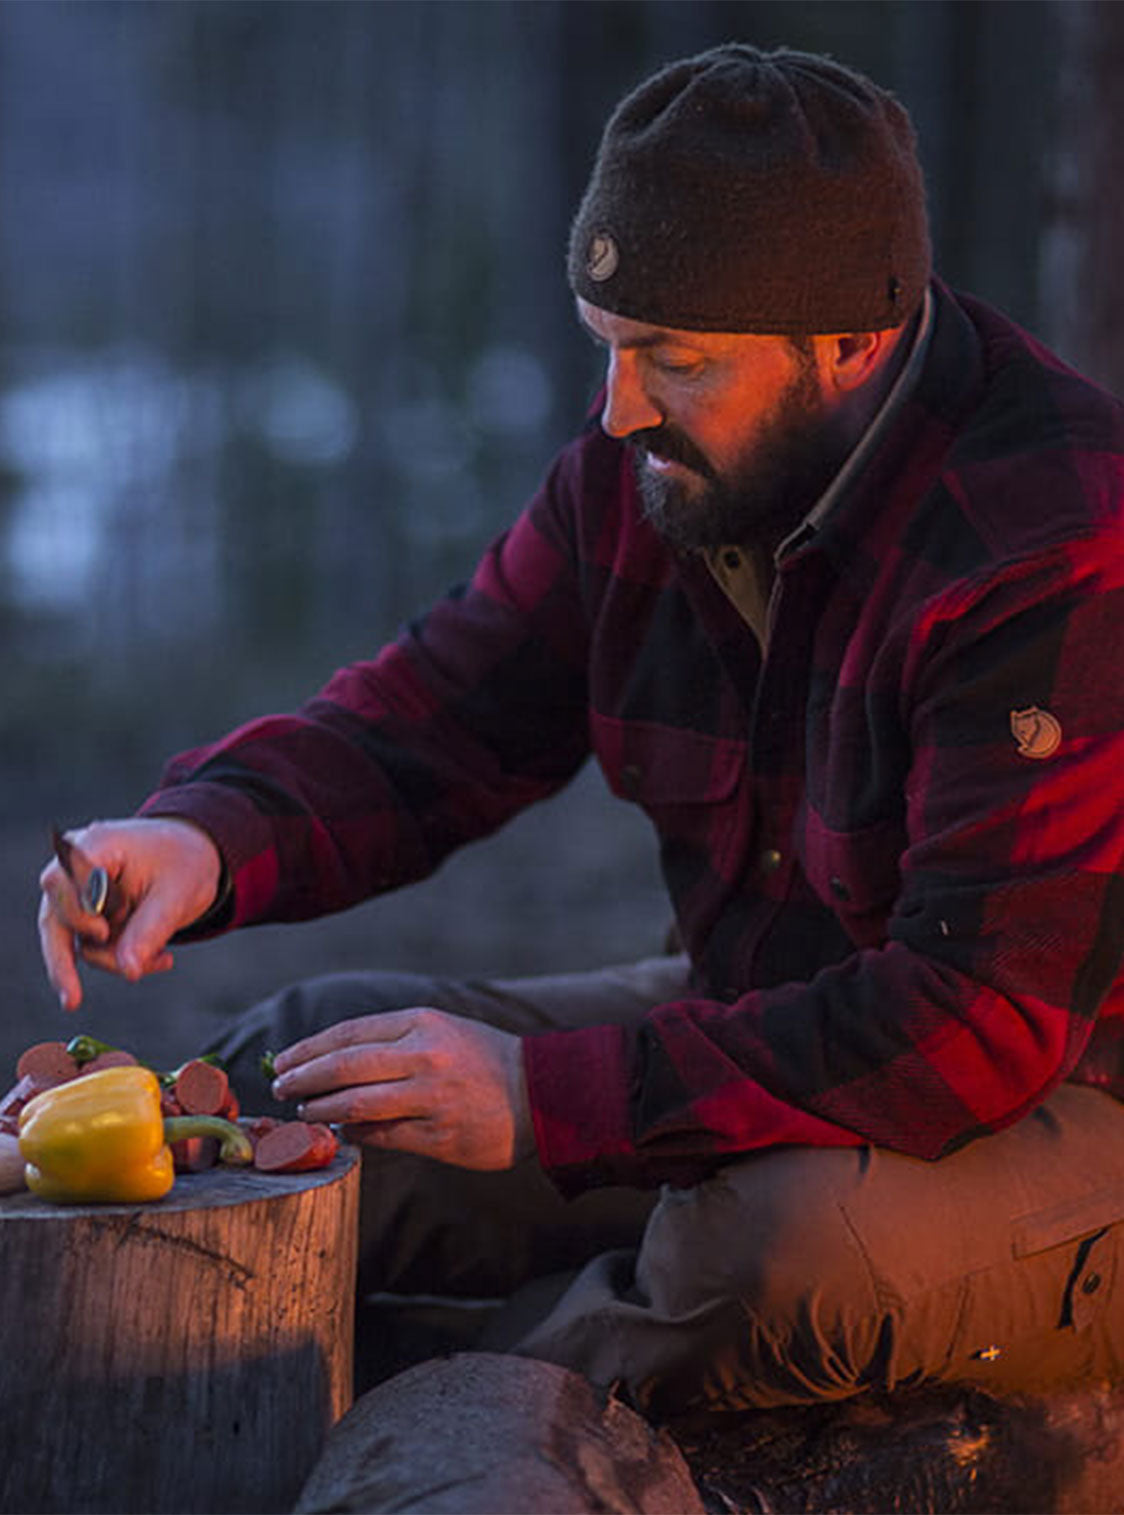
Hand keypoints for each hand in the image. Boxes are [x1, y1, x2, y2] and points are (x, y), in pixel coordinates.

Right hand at [38, 817, 223, 1010]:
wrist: (193, 855)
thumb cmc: (184, 862)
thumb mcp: (178, 894)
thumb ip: (151, 931)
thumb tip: (128, 970)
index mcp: (94, 847)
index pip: (64, 883)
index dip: (79, 912)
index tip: (102, 933)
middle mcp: (75, 872)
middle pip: (54, 919)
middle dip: (64, 961)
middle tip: (72, 1000)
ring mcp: (78, 898)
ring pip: (76, 943)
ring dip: (116, 959)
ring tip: (163, 959)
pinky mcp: (89, 920)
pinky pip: (94, 950)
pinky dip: (124, 959)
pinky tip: (163, 959)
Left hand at [270, 1009, 535, 1170]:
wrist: (542, 1093)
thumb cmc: (483, 1059)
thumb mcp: (441, 1030)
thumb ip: (391, 1041)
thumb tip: (329, 1058)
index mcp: (422, 1024)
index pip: (349, 1034)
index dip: (309, 1049)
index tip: (284, 1062)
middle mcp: (425, 1057)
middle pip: (343, 1068)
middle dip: (303, 1080)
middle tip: (280, 1089)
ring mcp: (432, 1098)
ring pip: (355, 1106)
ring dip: (322, 1111)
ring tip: (305, 1113)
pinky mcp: (440, 1136)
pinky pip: (382, 1137)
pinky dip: (357, 1135)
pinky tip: (345, 1133)